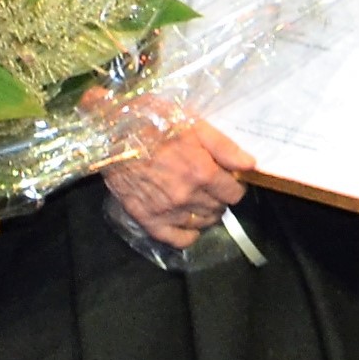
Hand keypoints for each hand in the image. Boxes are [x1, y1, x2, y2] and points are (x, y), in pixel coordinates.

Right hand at [98, 112, 256, 250]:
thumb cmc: (150, 120)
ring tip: (195, 196)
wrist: (108, 131)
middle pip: (220, 209)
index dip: (232, 183)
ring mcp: (168, 211)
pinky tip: (185, 219)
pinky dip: (188, 233)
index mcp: (202, 172)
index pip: (235, 193)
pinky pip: (179, 239)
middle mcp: (188, 196)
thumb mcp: (191, 121)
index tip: (223, 175)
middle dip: (217, 196)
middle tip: (206, 182)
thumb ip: (223, 146)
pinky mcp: (149, 220)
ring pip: (203, 223)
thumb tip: (250, 166)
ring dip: (205, 212)